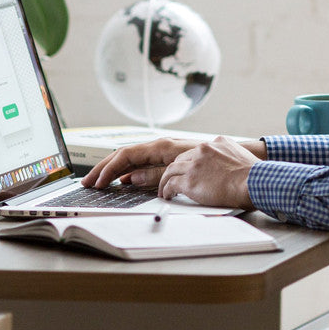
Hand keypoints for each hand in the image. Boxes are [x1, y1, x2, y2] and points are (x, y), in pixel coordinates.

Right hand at [82, 138, 203, 188]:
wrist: (240, 169)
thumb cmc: (213, 169)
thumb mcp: (180, 173)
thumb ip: (155, 176)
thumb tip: (131, 178)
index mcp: (161, 147)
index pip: (126, 155)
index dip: (108, 169)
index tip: (97, 182)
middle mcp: (161, 147)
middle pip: (125, 155)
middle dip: (104, 168)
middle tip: (88, 183)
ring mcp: (165, 152)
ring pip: (133, 159)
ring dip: (115, 170)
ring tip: (100, 182)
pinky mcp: (171, 159)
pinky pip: (144, 163)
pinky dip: (129, 171)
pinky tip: (124, 181)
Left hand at [157, 137, 262, 209]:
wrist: (254, 182)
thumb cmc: (255, 176)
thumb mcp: (242, 156)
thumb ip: (230, 158)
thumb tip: (230, 170)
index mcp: (217, 143)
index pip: (197, 151)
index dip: (190, 162)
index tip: (187, 169)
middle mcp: (203, 150)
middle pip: (180, 158)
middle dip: (175, 169)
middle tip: (171, 178)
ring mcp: (194, 165)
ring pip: (171, 170)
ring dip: (166, 180)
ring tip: (164, 189)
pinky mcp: (189, 180)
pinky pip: (171, 184)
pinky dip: (166, 190)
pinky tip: (167, 195)